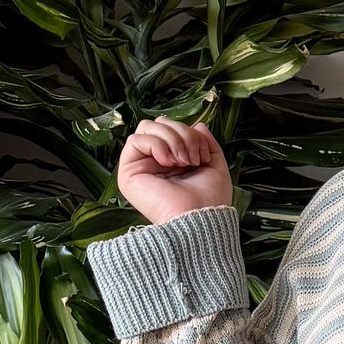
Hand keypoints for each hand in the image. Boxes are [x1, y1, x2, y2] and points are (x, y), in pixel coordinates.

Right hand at [116, 117, 232, 223]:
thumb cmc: (210, 200)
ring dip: (171, 139)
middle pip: (159, 123)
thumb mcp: (215, 164)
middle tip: (191, 159)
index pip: (172, 128)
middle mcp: (154, 162)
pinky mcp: (128, 173)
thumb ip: (205, 142)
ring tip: (182, 161)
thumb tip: (198, 124)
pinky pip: (135, 140)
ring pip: (147, 127)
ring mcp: (140, 167)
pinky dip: (156, 145)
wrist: (202, 219)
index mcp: (172, 161)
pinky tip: (168, 162)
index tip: (202, 156)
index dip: (190, 133)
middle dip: (181, 134)